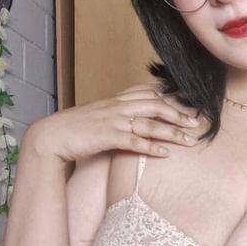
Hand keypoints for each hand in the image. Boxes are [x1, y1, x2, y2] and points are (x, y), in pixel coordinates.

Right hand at [25, 82, 204, 162]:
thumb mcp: (98, 117)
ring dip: (172, 132)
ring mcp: (112, 121)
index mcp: (115, 100)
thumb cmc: (73, 130)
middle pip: (155, 105)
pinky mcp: (107, 137)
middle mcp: (116, 107)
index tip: (188, 101)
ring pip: (150, 123)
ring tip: (190, 141)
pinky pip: (134, 142)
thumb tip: (133, 121)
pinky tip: (165, 153)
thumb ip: (116, 115)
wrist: (49, 137)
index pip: (147, 92)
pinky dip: (151, 147)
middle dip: (178, 114)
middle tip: (197, 122)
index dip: (169, 96)